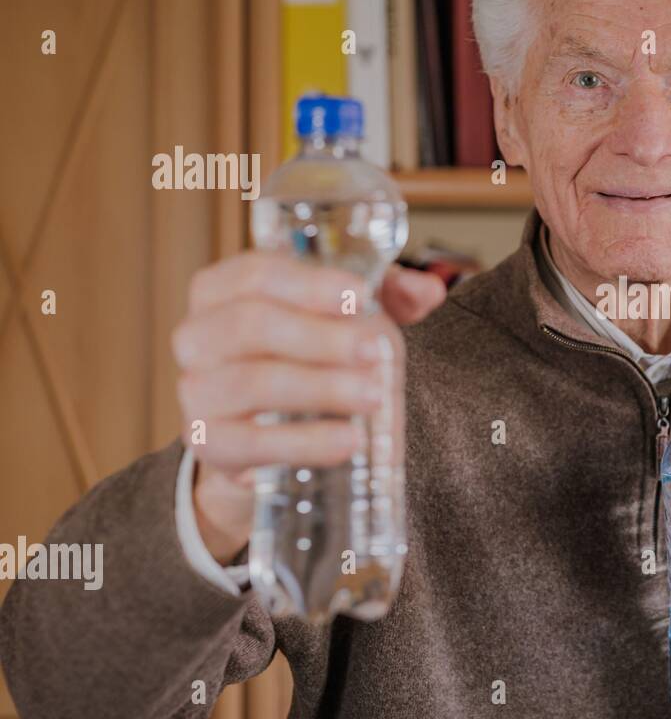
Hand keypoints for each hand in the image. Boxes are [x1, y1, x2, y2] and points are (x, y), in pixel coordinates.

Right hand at [171, 254, 446, 563]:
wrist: (265, 438)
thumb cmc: (305, 359)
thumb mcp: (341, 320)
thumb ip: (386, 297)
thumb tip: (426, 291)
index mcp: (222, 290)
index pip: (256, 273)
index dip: (309, 283)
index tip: (360, 296)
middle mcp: (196, 336)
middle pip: (252, 324)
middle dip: (322, 337)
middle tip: (377, 352)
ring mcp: (196, 392)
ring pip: (253, 382)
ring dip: (321, 388)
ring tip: (375, 397)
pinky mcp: (208, 445)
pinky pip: (251, 443)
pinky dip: (304, 442)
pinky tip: (348, 440)